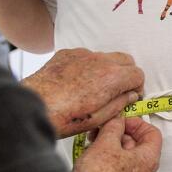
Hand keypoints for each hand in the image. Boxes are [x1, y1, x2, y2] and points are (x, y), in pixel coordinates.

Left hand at [22, 48, 143, 137]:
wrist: (33, 106)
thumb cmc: (62, 116)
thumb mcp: (98, 118)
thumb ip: (119, 104)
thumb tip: (130, 96)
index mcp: (111, 78)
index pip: (138, 74)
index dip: (137, 87)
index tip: (130, 95)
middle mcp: (99, 61)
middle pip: (126, 60)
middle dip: (126, 74)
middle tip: (117, 90)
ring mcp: (82, 55)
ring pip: (105, 56)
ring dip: (106, 69)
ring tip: (94, 88)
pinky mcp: (67, 54)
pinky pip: (85, 56)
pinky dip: (87, 66)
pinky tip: (77, 83)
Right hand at [74, 116, 161, 171]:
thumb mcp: (107, 142)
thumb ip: (114, 126)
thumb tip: (117, 121)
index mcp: (148, 159)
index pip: (153, 133)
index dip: (137, 123)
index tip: (122, 119)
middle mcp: (144, 171)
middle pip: (138, 143)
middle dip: (120, 131)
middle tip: (105, 127)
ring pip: (125, 153)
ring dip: (111, 142)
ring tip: (95, 138)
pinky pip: (117, 165)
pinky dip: (107, 155)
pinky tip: (93, 151)